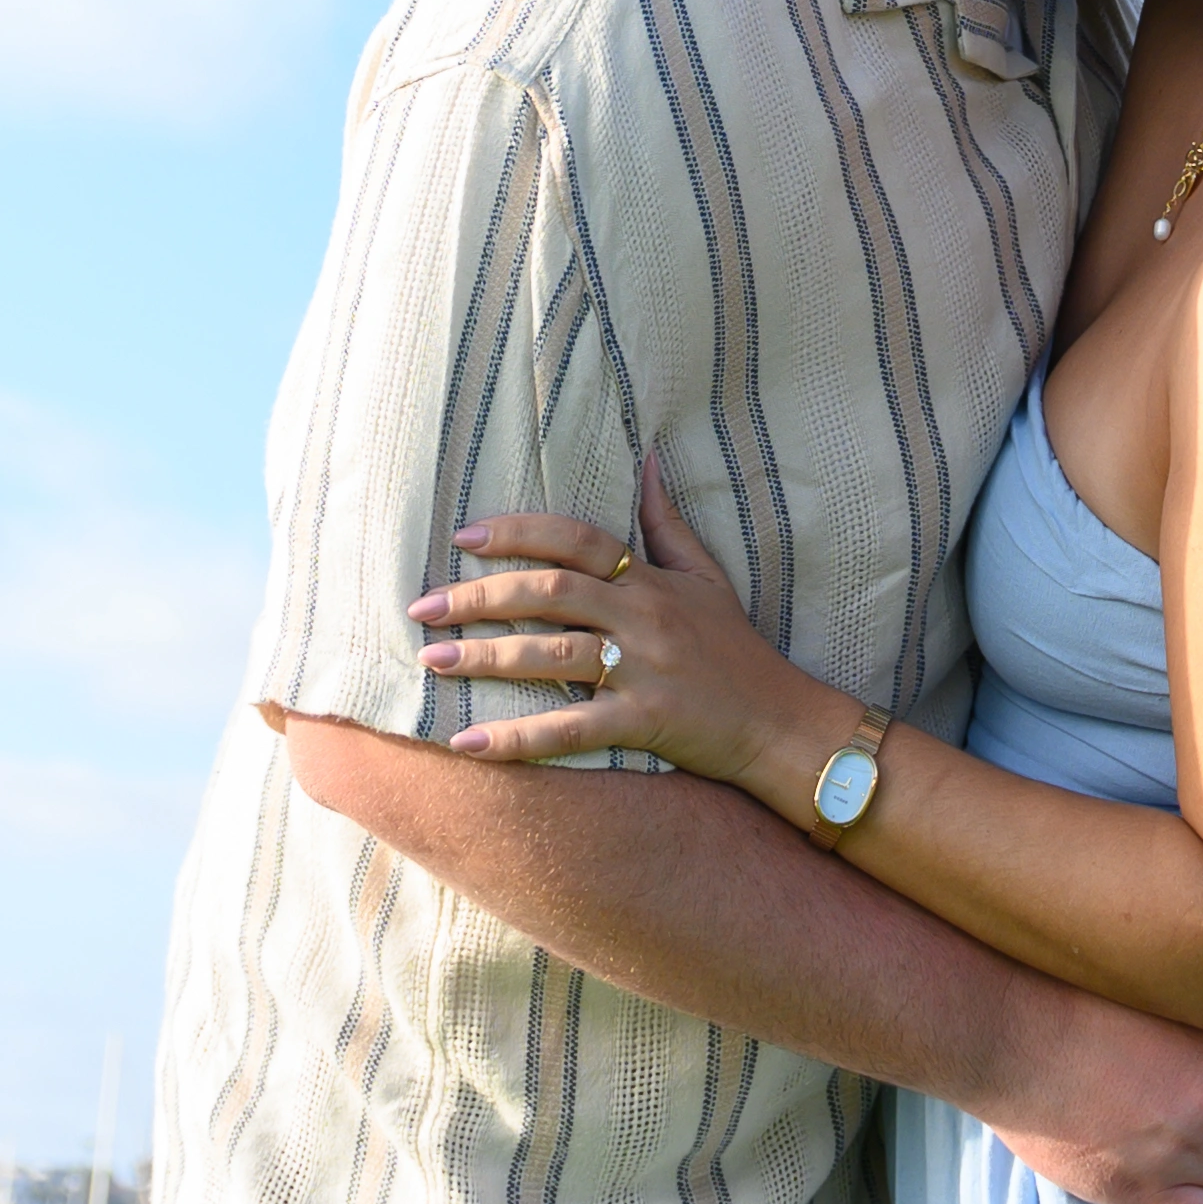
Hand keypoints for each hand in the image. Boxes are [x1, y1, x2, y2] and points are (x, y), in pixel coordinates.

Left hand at [415, 461, 829, 803]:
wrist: (780, 722)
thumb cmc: (736, 650)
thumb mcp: (708, 576)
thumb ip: (667, 523)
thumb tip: (645, 460)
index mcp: (651, 580)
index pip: (576, 540)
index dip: (519, 533)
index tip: (463, 539)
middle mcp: (644, 617)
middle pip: (549, 593)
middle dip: (479, 597)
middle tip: (422, 607)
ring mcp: (643, 670)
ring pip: (550, 656)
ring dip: (483, 657)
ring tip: (430, 660)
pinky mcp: (644, 722)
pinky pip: (569, 729)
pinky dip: (515, 738)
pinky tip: (466, 743)